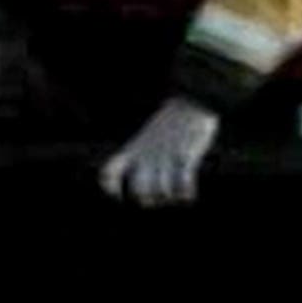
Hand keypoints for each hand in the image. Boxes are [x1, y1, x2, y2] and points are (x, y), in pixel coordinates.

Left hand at [99, 97, 221, 206]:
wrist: (191, 102)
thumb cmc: (170, 124)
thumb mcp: (145, 137)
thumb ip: (138, 156)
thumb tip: (143, 183)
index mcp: (133, 149)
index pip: (109, 172)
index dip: (111, 188)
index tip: (118, 196)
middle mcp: (146, 155)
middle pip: (139, 191)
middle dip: (148, 200)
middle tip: (157, 198)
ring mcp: (165, 156)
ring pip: (160, 192)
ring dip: (168, 198)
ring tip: (175, 195)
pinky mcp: (185, 157)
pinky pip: (183, 186)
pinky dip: (186, 195)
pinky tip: (188, 194)